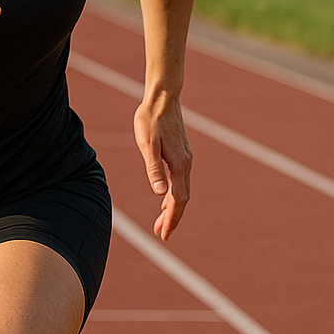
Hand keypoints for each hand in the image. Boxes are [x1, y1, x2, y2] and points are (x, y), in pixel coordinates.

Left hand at [133, 93, 191, 239]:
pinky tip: (165, 199)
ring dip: (172, 208)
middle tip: (161, 235)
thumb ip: (154, 168)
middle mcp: (186, 164)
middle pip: (182, 199)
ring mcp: (185, 159)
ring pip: (182, 191)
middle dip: (172, 219)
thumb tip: (159, 193)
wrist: (163, 98)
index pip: (178, 200)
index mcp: (179, 165)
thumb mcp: (147, 144)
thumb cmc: (151, 119)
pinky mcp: (182, 154)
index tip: (164, 235)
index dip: (172, 219)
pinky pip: (181, 182)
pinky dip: (174, 195)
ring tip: (161, 223)